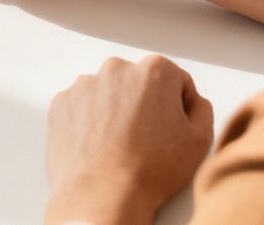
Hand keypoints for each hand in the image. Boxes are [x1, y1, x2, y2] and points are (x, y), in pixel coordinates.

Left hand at [45, 56, 213, 224]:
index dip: (179, 107)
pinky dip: (90, 121)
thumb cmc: (151, 169)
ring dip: (116, 111)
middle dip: (145, 104)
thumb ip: (201, 109)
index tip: (173, 128)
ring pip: (108, 93)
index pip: (175, 80)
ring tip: (121, 145)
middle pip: (139, 83)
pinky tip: (100, 145)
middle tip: (148, 139)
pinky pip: (82, 107)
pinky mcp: (62, 102)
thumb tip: (192, 101)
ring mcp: (84, 84)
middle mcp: (116, 69)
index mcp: (154, 71)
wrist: (104, 194)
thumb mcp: (200, 140)